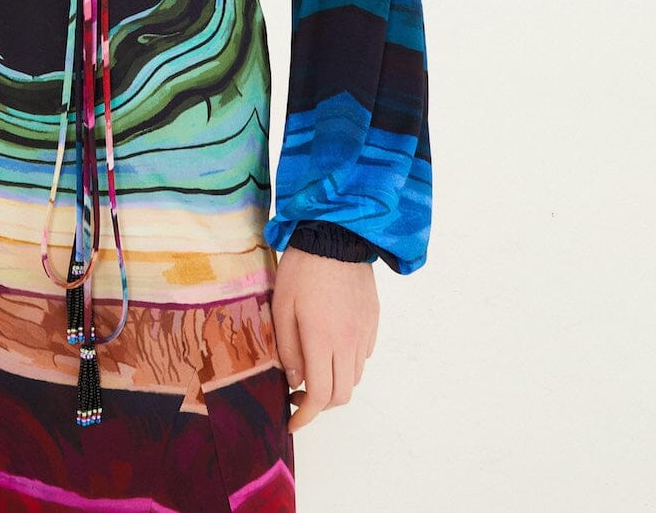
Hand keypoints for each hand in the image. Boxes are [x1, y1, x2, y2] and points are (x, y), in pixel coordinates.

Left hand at [272, 248, 378, 432]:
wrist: (336, 234)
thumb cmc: (303, 268)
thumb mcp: (282, 305)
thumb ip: (287, 348)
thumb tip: (295, 379)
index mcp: (322, 339)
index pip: (320, 395)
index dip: (305, 416)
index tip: (291, 421)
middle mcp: (349, 342)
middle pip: (341, 394)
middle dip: (319, 405)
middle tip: (298, 395)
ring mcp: (364, 332)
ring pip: (354, 377)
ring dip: (335, 383)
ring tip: (314, 368)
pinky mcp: (373, 320)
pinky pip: (363, 355)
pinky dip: (348, 363)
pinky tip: (331, 345)